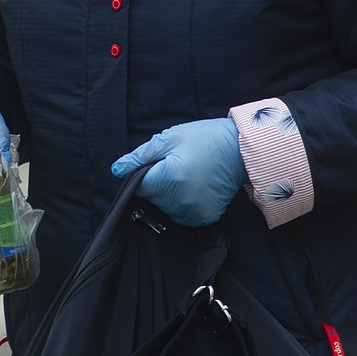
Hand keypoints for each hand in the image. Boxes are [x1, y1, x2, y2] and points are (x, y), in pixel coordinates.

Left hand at [111, 118, 245, 227]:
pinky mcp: (206, 216)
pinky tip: (194, 189)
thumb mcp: (170, 138)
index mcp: (170, 176)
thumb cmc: (203, 138)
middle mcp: (181, 198)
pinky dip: (184, 206)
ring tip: (186, 177)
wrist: (240, 150)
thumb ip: (141, 156)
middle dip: (158, 184)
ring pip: (167, 209)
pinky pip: (184, 217)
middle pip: (153, 198)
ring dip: (170, 197)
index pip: (140, 187)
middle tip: (176, 166)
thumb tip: (117, 170)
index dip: (145, 176)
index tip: (157, 166)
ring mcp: (195, 210)